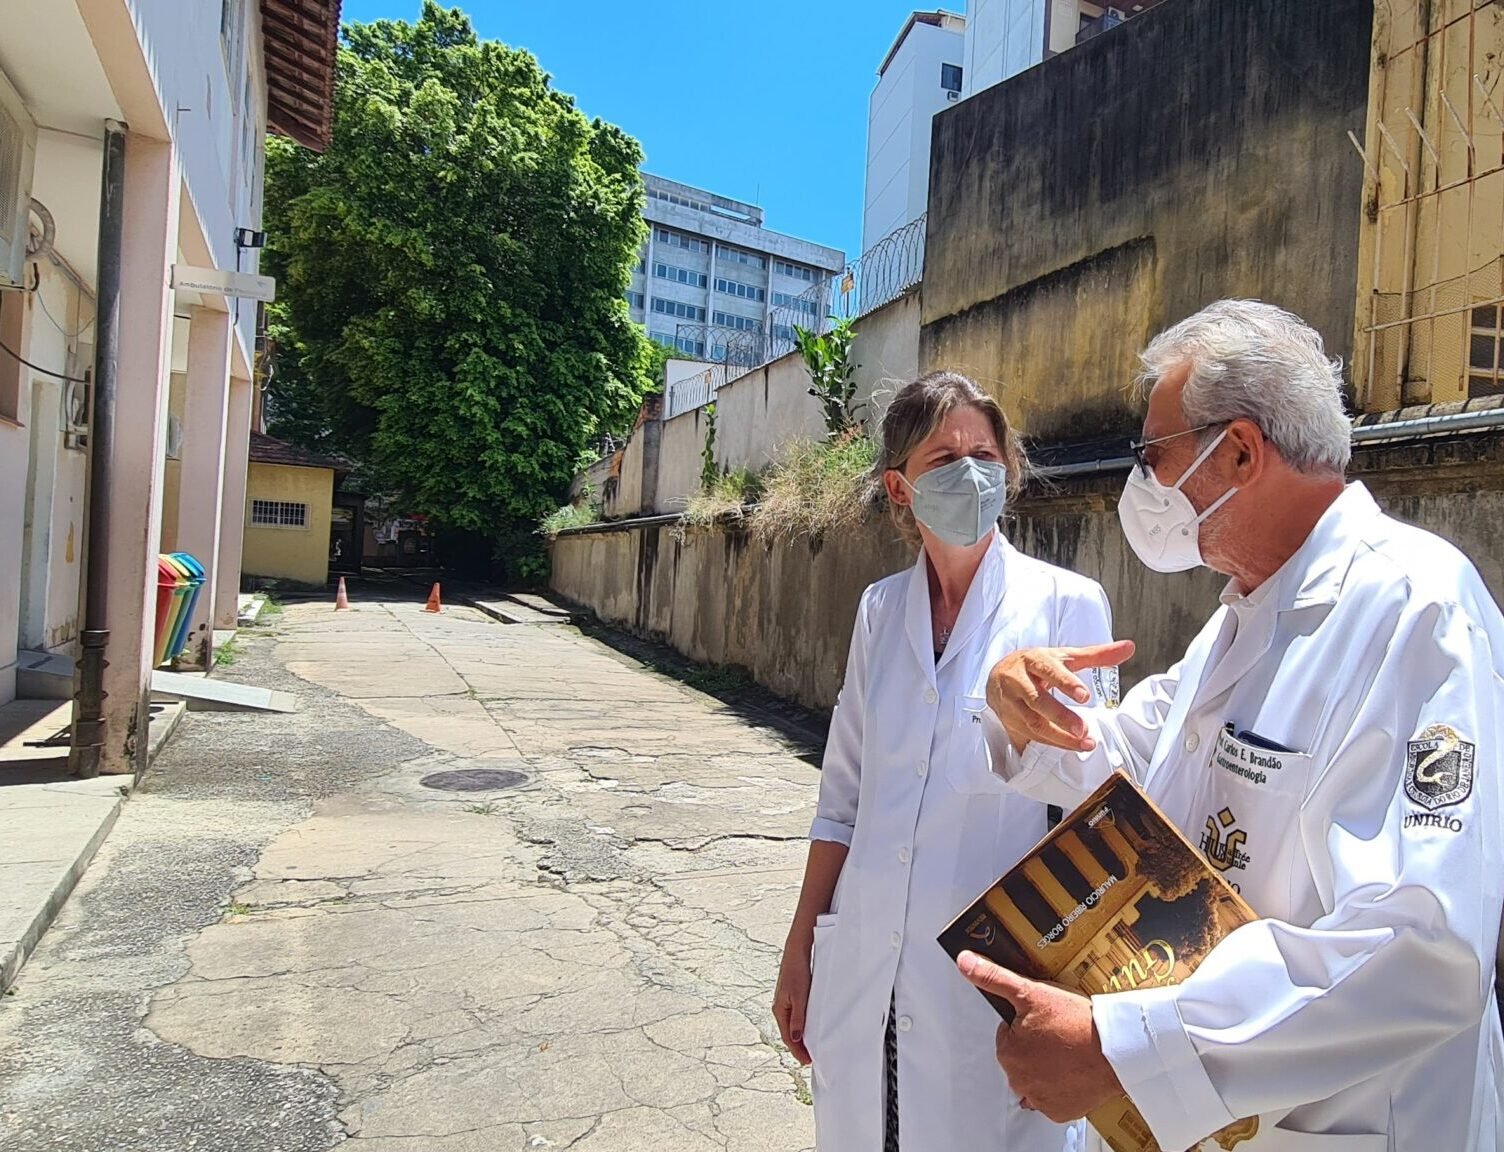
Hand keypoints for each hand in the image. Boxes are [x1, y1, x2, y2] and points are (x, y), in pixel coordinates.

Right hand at [773, 931, 812, 1064]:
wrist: (796, 951)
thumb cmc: (797, 972)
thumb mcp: (800, 997)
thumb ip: (798, 1018)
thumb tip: (795, 1038)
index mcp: (779, 1010)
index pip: (787, 1037)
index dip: (797, 1051)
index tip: (807, 1061)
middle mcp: (780, 1008)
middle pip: (788, 1034)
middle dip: (797, 1048)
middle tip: (809, 1059)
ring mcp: (784, 1003)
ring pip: (791, 1026)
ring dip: (799, 1038)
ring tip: (809, 1048)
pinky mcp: (791, 997)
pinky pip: (794, 1018)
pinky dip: (800, 1027)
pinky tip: (807, 1029)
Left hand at [957, 951, 1122, 1121]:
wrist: (1115, 1049)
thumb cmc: (1076, 1023)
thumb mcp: (1030, 992)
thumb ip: (994, 977)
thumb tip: (965, 963)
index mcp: (1008, 1052)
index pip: (1008, 1033)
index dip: (1027, 1023)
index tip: (1045, 1020)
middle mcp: (1019, 1079)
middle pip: (1021, 1056)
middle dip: (1036, 1044)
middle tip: (1059, 1033)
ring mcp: (1040, 1097)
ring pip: (1036, 1077)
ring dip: (1047, 1066)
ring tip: (1068, 1050)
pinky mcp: (1060, 1111)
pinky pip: (1053, 1098)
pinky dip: (1061, 1088)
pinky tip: (1073, 1071)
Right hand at [986, 640, 1134, 752]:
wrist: (998, 674)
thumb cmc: (1036, 665)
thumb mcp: (1064, 656)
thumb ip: (1096, 655)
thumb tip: (1129, 647)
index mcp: (1033, 660)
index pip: (1048, 670)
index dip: (1065, 683)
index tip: (1084, 696)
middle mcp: (1018, 680)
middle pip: (1037, 700)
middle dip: (1061, 717)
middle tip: (1084, 730)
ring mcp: (1010, 703)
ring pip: (1032, 723)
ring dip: (1058, 737)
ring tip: (1083, 743)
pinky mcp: (1008, 721)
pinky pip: (1028, 736)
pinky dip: (1049, 744)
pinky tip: (1067, 747)